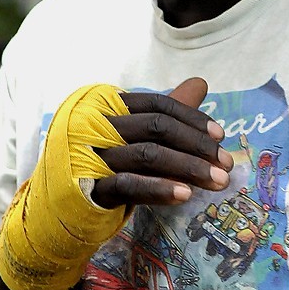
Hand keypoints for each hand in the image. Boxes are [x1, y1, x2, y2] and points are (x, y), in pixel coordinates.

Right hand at [92, 76, 232, 207]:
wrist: (61, 205)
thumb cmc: (105, 165)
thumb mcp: (137, 137)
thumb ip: (166, 114)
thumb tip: (200, 84)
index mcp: (112, 108)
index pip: (158, 105)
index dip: (192, 118)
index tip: (220, 136)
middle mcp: (101, 126)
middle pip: (157, 127)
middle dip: (197, 145)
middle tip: (227, 165)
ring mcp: (93, 155)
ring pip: (147, 154)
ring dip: (188, 168)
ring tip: (217, 182)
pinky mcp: (90, 187)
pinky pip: (128, 184)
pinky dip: (159, 188)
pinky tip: (185, 195)